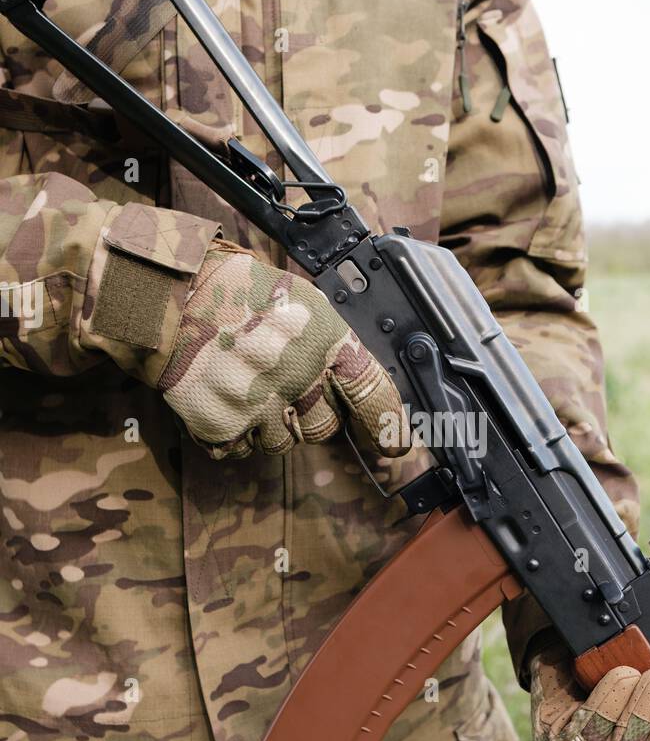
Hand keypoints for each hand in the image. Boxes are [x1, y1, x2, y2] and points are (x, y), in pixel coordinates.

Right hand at [159, 248, 409, 459]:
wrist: (164, 298)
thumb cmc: (233, 291)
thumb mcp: (297, 301)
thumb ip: (329, 342)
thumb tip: (353, 382)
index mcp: (323, 340)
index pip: (372, 394)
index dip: (386, 424)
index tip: (394, 445)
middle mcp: (297, 377)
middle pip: (325, 428)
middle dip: (310, 413)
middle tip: (283, 384)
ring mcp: (258, 406)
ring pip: (284, 443)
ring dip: (271, 423)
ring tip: (247, 384)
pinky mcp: (223, 426)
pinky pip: (243, 449)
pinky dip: (235, 432)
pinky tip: (224, 398)